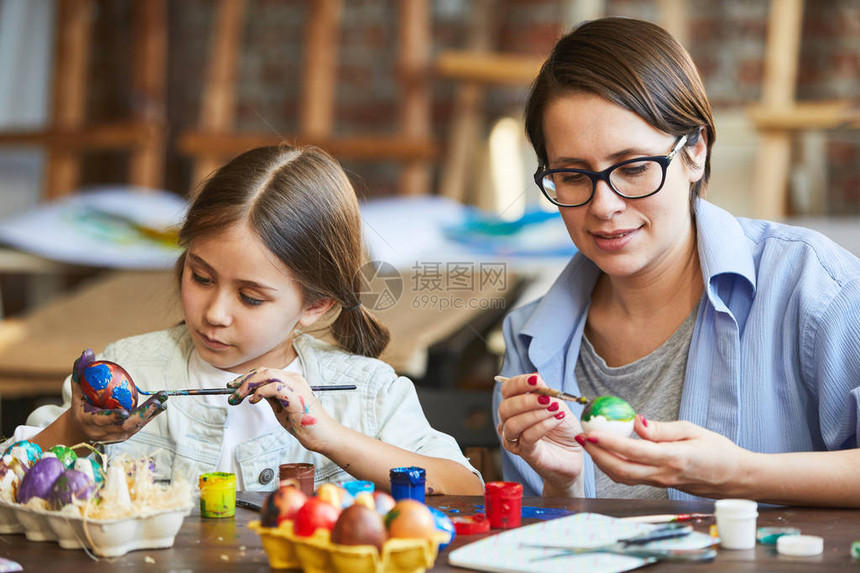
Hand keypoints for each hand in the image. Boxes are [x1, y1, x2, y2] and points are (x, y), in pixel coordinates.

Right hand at [70, 377, 167, 443]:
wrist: (81, 430)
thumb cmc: (80, 405)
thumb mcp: (77, 390)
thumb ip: (80, 372)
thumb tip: (87, 352)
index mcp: (89, 421)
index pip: (102, 420)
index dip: (113, 417)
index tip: (125, 412)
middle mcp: (103, 432)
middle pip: (125, 426)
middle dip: (143, 414)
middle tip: (157, 401)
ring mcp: (115, 437)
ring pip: (135, 426)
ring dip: (151, 413)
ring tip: (163, 399)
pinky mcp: (124, 436)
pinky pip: (139, 426)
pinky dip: (151, 415)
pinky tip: (162, 405)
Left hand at [226, 368, 333, 448]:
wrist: (321, 435)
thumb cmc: (303, 423)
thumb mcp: (281, 408)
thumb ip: (270, 398)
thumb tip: (253, 393)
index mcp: (291, 380)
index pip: (265, 372)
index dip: (246, 377)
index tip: (232, 386)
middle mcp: (294, 379)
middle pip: (263, 371)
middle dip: (243, 380)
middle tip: (230, 390)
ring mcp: (296, 386)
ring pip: (267, 375)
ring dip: (248, 385)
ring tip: (238, 396)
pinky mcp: (296, 396)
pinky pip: (274, 387)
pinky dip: (260, 392)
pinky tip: (253, 401)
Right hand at [496, 373, 583, 494]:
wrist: (573, 453)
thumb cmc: (563, 428)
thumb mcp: (558, 405)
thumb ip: (547, 393)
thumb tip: (537, 379)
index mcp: (515, 405)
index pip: (507, 389)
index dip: (519, 382)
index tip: (536, 379)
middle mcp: (509, 421)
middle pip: (505, 407)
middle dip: (526, 400)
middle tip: (547, 399)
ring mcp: (515, 438)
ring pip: (513, 423)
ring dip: (535, 414)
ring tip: (554, 410)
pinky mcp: (524, 452)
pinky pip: (527, 437)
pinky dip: (542, 426)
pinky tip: (556, 420)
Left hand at [580, 415, 751, 497]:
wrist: (736, 478)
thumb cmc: (719, 451)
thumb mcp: (693, 430)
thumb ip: (663, 429)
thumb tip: (636, 421)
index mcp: (673, 458)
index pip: (633, 451)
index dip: (608, 443)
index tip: (590, 432)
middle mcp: (664, 474)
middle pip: (621, 470)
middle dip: (596, 455)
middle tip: (581, 437)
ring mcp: (661, 483)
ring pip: (623, 478)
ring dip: (602, 462)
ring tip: (589, 444)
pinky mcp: (660, 485)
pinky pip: (632, 478)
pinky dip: (615, 467)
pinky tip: (607, 453)